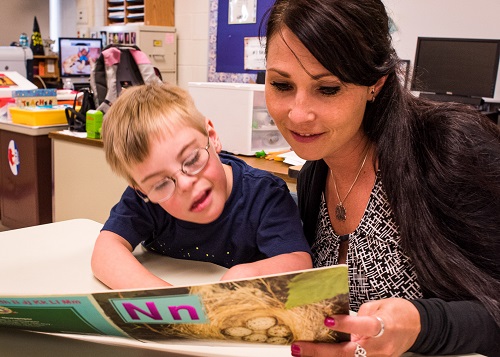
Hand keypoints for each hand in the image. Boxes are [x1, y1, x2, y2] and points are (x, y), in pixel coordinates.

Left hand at [291, 298, 420, 356]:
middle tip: (299, 347)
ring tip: (301, 351)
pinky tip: (318, 354)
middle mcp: (380, 347)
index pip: (364, 327)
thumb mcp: (379, 305)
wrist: (418, 327)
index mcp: (385, 326)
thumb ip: (359, 314)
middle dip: (321, 351)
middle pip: (349, 353)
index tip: (326, 321)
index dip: (346, 325)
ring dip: (323, 356)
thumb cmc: (397, 312)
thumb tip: (337, 321)